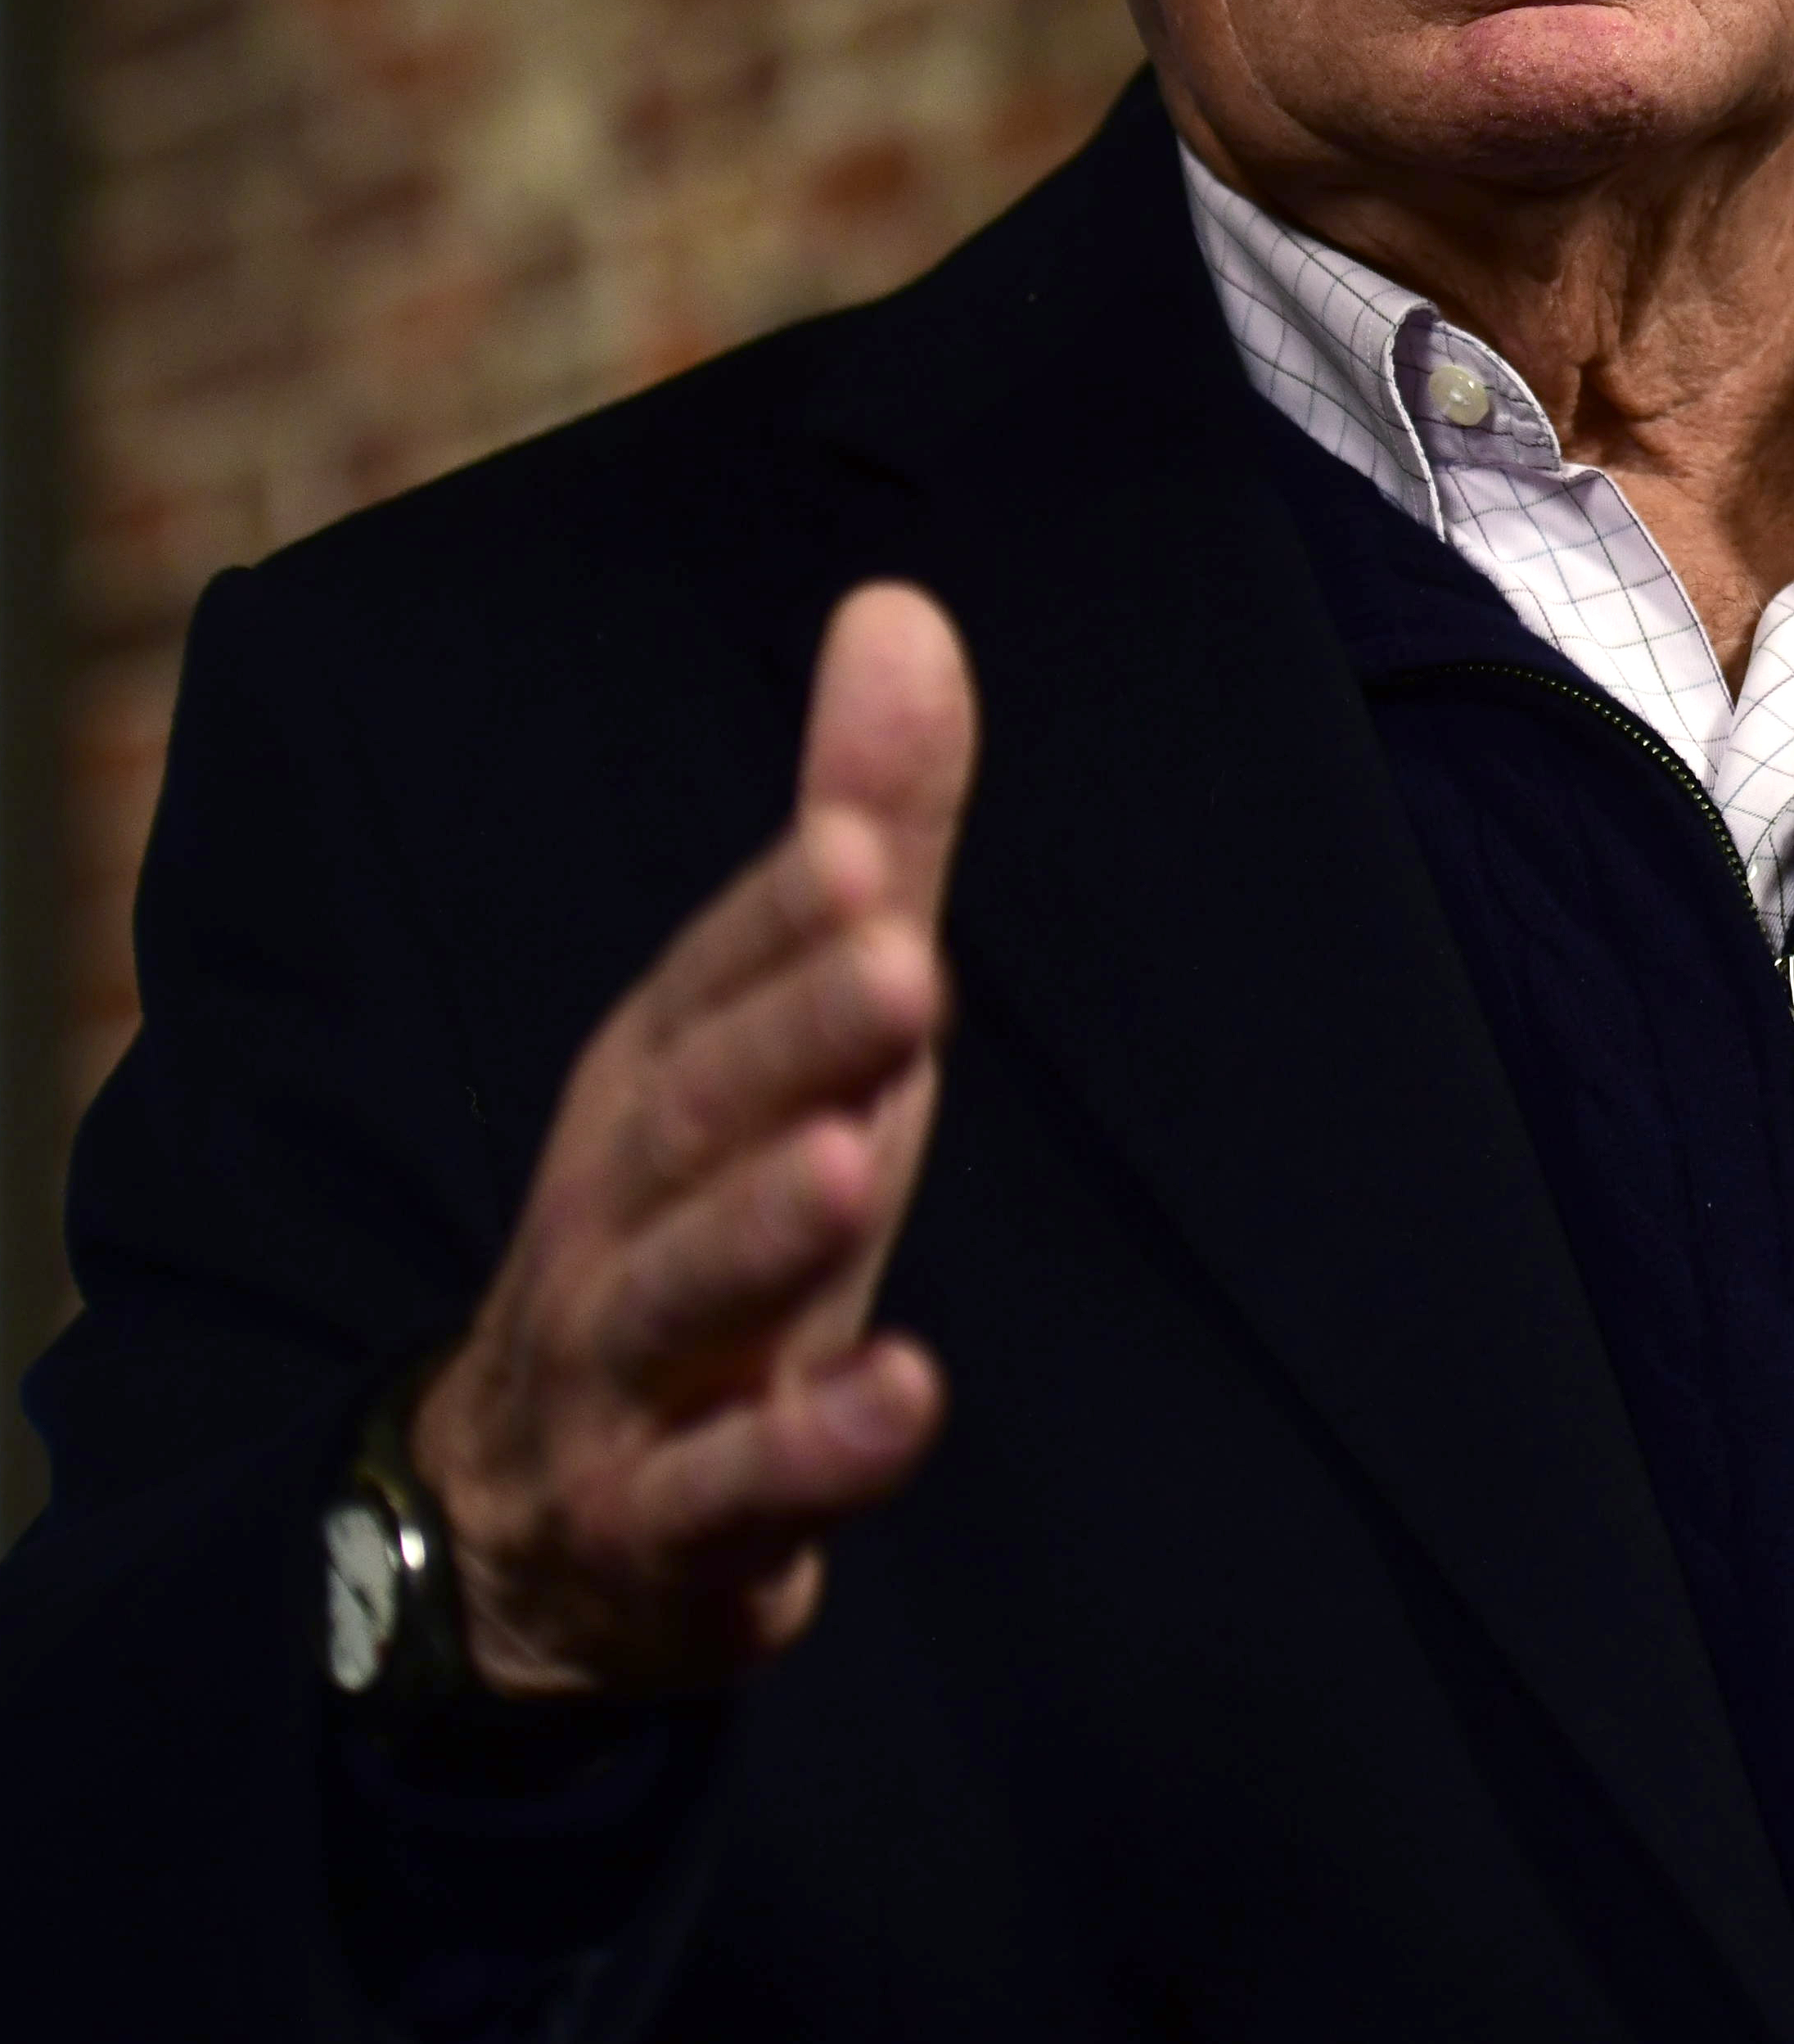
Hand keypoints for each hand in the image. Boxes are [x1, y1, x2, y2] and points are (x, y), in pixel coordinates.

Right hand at [408, 584, 973, 1695]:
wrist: (548, 1520)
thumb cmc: (718, 1221)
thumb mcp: (797, 1027)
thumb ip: (863, 832)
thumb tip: (902, 609)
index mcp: (662, 1083)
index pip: (723, 981)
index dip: (789, 915)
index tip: (869, 848)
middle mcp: (628, 1209)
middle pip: (700, 1119)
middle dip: (790, 1042)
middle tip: (901, 965)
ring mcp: (633, 1374)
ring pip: (688, 1296)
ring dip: (765, 1231)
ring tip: (853, 1161)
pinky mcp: (672, 1522)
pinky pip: (733, 1491)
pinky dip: (813, 1449)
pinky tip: (907, 1396)